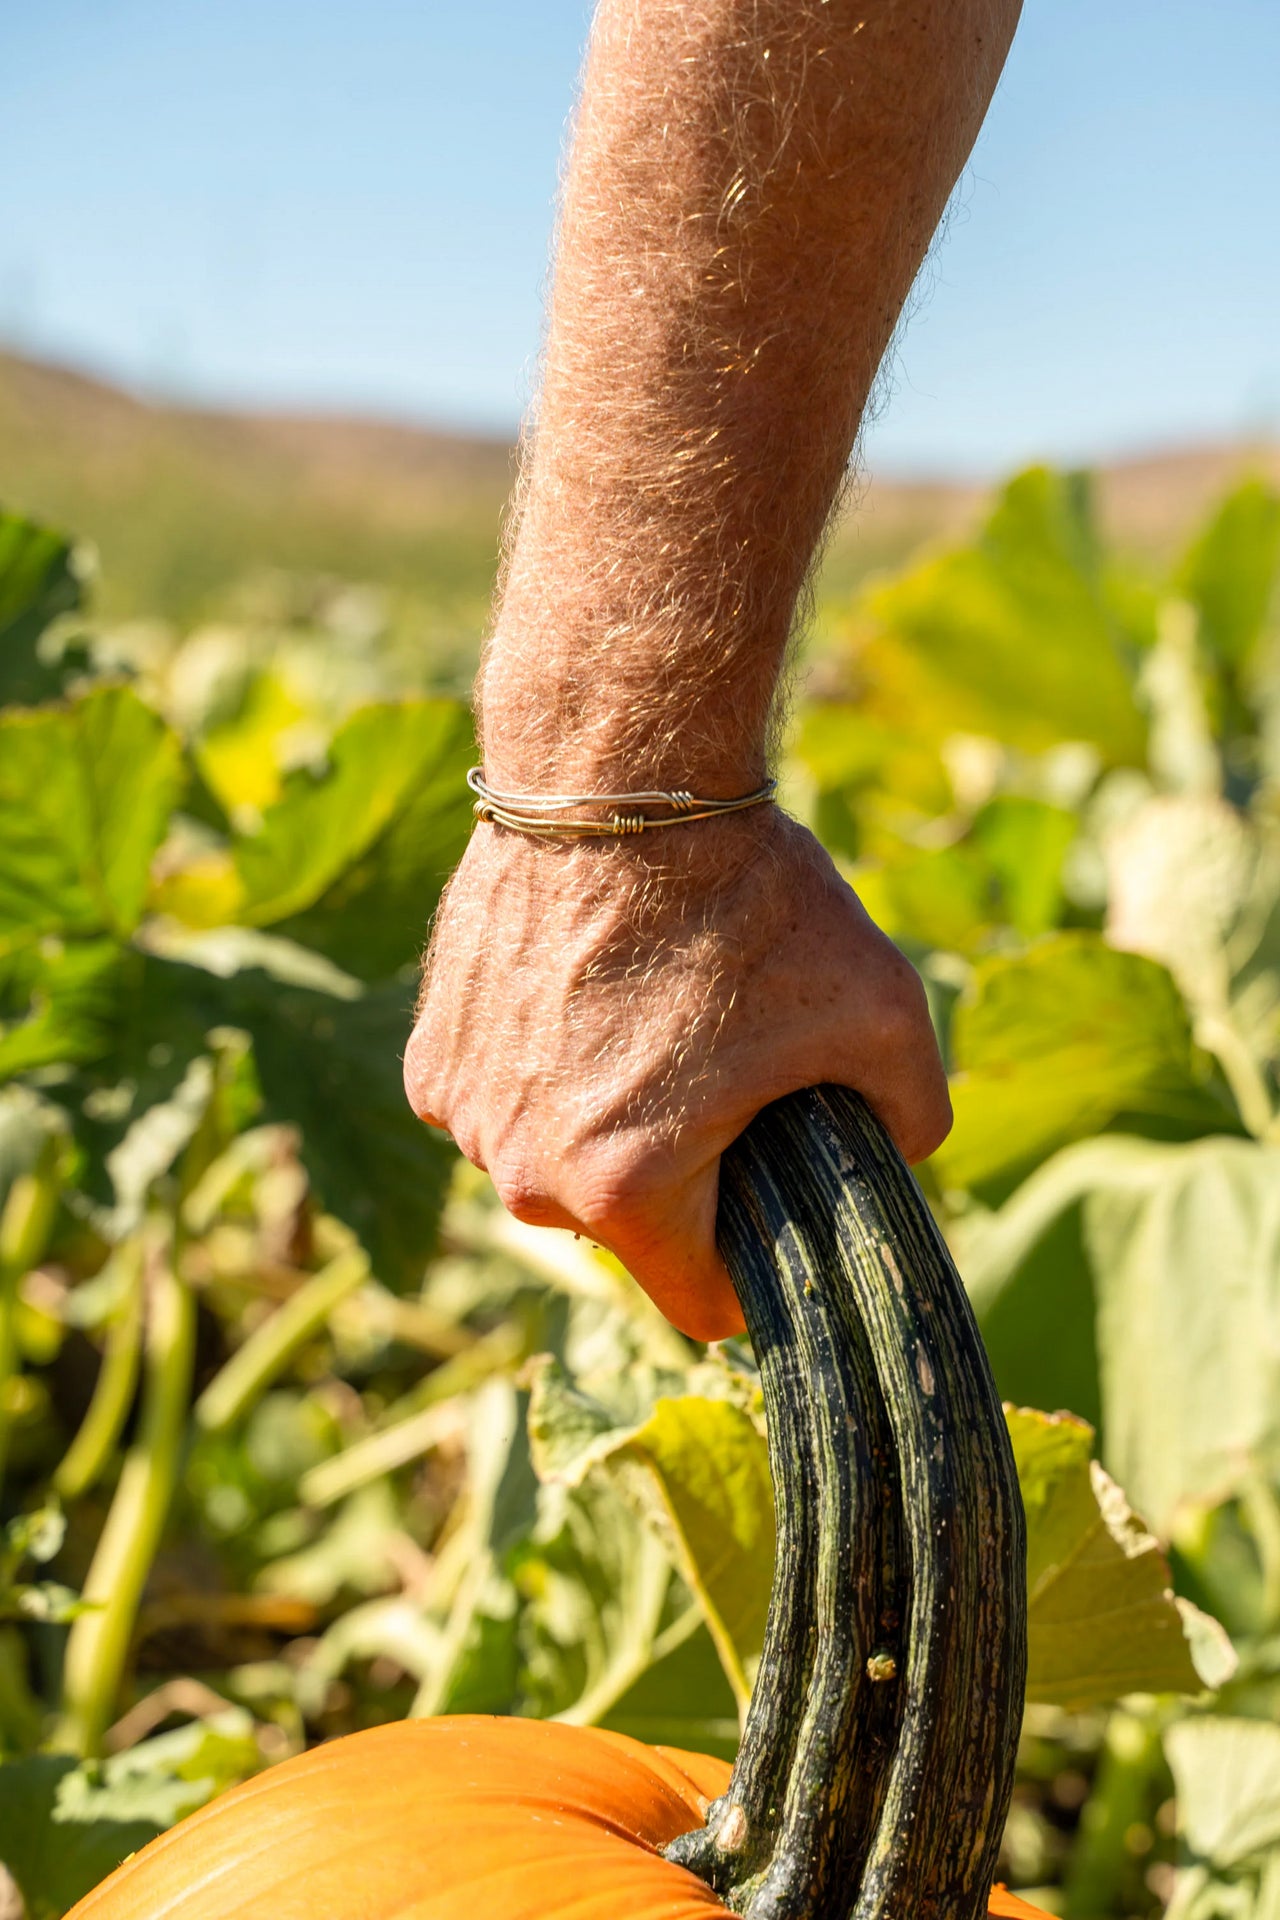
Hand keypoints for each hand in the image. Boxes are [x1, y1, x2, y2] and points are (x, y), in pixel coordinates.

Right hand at [404, 808, 950, 1340]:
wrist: (620, 776)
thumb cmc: (753, 902)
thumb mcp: (886, 1015)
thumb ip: (914, 1119)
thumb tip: (905, 1155)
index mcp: (629, 1192)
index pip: (702, 1304)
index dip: (753, 1268)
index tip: (772, 1204)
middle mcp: (525, 1173)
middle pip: (625, 1229)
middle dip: (676, 1179)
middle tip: (716, 1083)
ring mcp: (465, 1114)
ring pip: (554, 1164)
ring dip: (597, 1125)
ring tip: (646, 1028)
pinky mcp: (429, 1056)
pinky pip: (500, 1106)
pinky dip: (540, 1075)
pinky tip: (581, 1001)